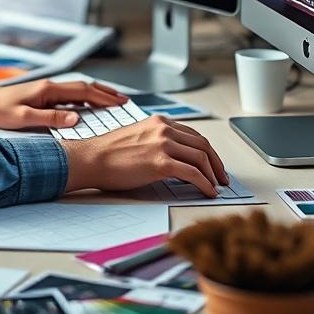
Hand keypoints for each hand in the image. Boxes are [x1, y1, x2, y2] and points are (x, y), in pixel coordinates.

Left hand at [0, 78, 126, 129]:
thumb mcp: (23, 118)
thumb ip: (50, 119)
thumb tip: (75, 119)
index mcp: (48, 90)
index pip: (83, 91)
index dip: (103, 97)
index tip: (120, 103)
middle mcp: (50, 86)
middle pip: (85, 87)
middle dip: (106, 93)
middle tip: (124, 101)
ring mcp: (48, 89)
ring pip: (79, 89)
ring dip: (97, 93)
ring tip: (113, 100)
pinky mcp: (44, 94)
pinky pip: (71, 95)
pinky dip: (86, 98)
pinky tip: (90, 104)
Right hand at [62, 115, 227, 197]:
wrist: (91, 159)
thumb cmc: (108, 154)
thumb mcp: (138, 138)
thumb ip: (157, 142)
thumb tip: (176, 158)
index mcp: (159, 122)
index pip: (193, 135)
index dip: (207, 151)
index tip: (213, 164)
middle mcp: (164, 129)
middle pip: (202, 144)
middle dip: (216, 163)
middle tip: (222, 177)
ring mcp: (163, 144)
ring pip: (201, 158)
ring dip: (213, 175)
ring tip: (216, 187)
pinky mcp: (161, 162)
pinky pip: (193, 173)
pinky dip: (205, 183)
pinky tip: (208, 191)